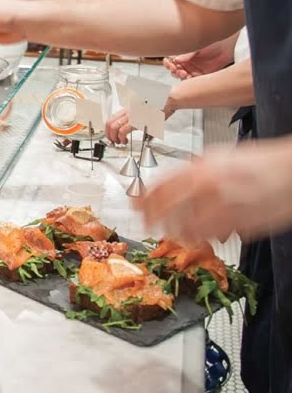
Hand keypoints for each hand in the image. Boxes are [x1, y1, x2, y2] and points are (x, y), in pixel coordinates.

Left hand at [106, 100, 175, 144]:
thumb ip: (146, 126)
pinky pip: (123, 130)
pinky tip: (125, 141)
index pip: (111, 119)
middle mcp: (128, 112)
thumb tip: (148, 137)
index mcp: (129, 110)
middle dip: (108, 135)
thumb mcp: (149, 116)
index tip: (111, 136)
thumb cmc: (161, 106)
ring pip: (114, 127)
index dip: (108, 129)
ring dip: (114, 137)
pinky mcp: (136, 120)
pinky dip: (121, 138)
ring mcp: (131, 115)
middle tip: (113, 141)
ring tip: (119, 142)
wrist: (168, 100)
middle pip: (109, 123)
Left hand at [137, 138, 291, 242]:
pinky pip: (209, 237)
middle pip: (166, 209)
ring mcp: (223, 208)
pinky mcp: (238, 226)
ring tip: (171, 230)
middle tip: (145, 224)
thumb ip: (192, 169)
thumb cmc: (258, 162)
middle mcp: (208, 188)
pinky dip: (198, 237)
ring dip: (174, 231)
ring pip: (185, 228)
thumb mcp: (218, 156)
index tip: (134, 205)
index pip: (159, 186)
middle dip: (151, 218)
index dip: (142, 199)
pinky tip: (195, 235)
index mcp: (200, 168)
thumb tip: (170, 181)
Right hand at [163, 41, 232, 79]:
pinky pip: (192, 82)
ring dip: (180, 76)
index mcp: (182, 56)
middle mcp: (186, 64)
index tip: (170, 64)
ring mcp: (192, 70)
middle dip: (174, 71)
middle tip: (177, 70)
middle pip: (174, 70)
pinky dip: (189, 82)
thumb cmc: (211, 44)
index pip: (171, 61)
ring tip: (184, 73)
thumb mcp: (196, 48)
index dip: (168, 63)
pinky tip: (189, 79)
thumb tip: (176, 59)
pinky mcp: (200, 76)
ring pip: (181, 77)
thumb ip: (186, 55)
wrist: (225, 48)